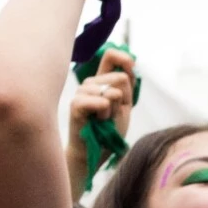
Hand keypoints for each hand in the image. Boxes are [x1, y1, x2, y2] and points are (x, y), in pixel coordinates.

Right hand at [66, 47, 136, 198]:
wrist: (95, 152)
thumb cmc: (108, 131)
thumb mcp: (125, 106)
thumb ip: (128, 86)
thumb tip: (131, 64)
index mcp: (101, 81)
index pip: (111, 56)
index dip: (125, 60)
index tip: (131, 70)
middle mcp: (89, 83)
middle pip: (120, 78)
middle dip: (125, 100)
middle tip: (112, 115)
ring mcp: (81, 92)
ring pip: (113, 92)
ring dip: (114, 112)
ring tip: (103, 121)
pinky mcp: (76, 104)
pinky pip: (103, 102)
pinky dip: (106, 116)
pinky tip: (97, 122)